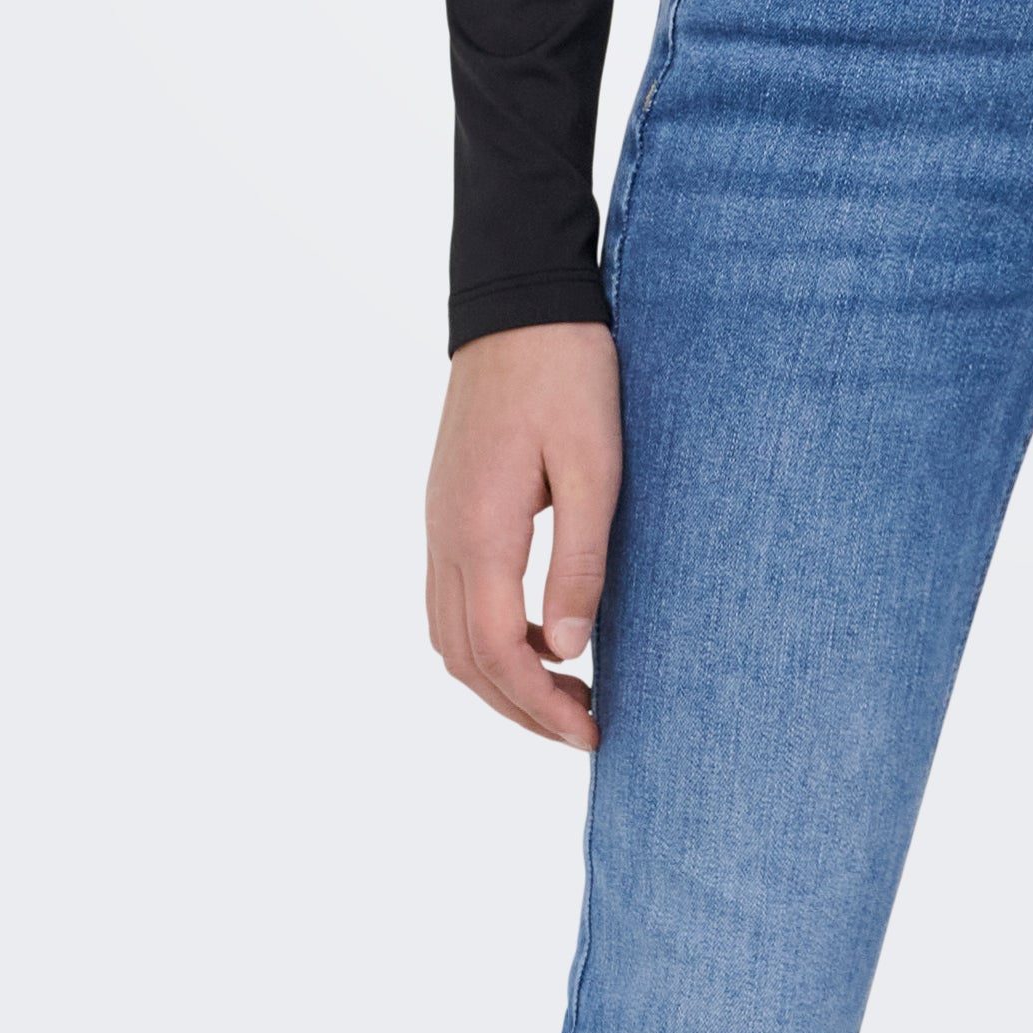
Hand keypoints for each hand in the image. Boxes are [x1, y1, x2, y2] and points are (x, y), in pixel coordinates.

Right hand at [425, 320, 620, 747]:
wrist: (518, 300)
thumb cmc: (566, 372)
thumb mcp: (594, 463)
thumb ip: (578, 557)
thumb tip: (570, 649)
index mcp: (479, 531)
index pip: (500, 653)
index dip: (542, 707)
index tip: (592, 733)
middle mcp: (445, 535)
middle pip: (465, 659)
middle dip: (520, 708)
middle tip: (584, 726)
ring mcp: (438, 519)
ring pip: (449, 634)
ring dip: (499, 677)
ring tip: (564, 691)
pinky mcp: (447, 503)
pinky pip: (451, 597)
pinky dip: (486, 637)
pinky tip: (539, 630)